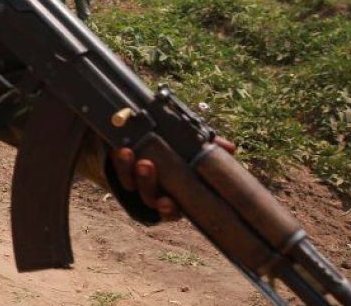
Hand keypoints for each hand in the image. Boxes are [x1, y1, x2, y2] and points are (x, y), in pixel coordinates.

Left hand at [110, 136, 235, 220]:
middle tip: (146, 165)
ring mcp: (137, 183)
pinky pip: (119, 170)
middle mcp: (155, 193)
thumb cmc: (181, 150)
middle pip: (149, 196)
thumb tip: (230, 148)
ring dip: (130, 169)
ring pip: (132, 183)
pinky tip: (123, 149)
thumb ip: (210, 148)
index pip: (172, 210)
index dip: (168, 209)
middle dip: (147, 183)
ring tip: (129, 153)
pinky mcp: (122, 170)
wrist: (150, 141)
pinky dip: (121, 160)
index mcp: (176, 195)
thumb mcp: (197, 148)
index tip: (167, 203)